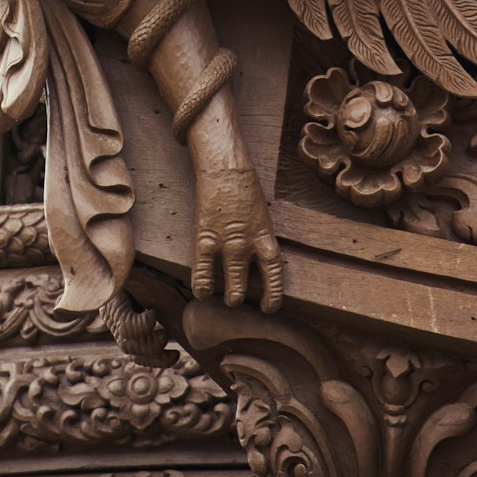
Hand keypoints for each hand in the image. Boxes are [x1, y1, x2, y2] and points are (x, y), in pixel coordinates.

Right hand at [192, 167, 282, 312]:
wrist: (225, 168)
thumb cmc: (244, 187)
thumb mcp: (261, 215)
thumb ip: (258, 238)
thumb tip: (254, 258)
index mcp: (266, 238)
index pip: (274, 276)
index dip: (274, 296)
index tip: (270, 308)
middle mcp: (248, 246)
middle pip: (247, 285)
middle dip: (242, 297)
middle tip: (239, 300)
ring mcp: (226, 244)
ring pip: (230, 285)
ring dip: (230, 297)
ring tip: (228, 299)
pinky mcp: (205, 237)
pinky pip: (203, 270)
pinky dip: (201, 284)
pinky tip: (201, 292)